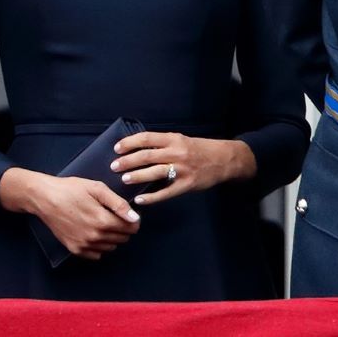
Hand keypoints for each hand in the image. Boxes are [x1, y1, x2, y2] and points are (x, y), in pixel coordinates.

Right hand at [0, 168, 139, 260]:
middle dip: (123, 227)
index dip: (133, 220)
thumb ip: (118, 204)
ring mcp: (84, 245)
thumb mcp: (97, 188)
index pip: (131, 228)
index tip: (127, 213)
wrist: (45, 198)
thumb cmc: (71, 189)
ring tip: (101, 221)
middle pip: (123, 238)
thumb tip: (135, 218)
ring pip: (111, 246)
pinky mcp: (75, 250)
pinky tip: (92, 231)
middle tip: (112, 214)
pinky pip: (97, 254)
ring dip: (112, 236)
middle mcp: (95, 237)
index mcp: (103, 221)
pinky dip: (99, 245)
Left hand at [110, 132, 255, 205]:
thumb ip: (162, 144)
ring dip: (137, 176)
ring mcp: (182, 169)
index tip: (117, 148)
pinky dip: (151, 197)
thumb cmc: (198, 149)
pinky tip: (140, 199)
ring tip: (124, 180)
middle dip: (128, 161)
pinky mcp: (187, 185)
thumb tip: (137, 149)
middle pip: (147, 155)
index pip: (146, 138)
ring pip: (155, 172)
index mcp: (173, 139)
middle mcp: (176, 152)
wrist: (223, 160)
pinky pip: (166, 192)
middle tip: (114, 166)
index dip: (129, 143)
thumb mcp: (180, 140)